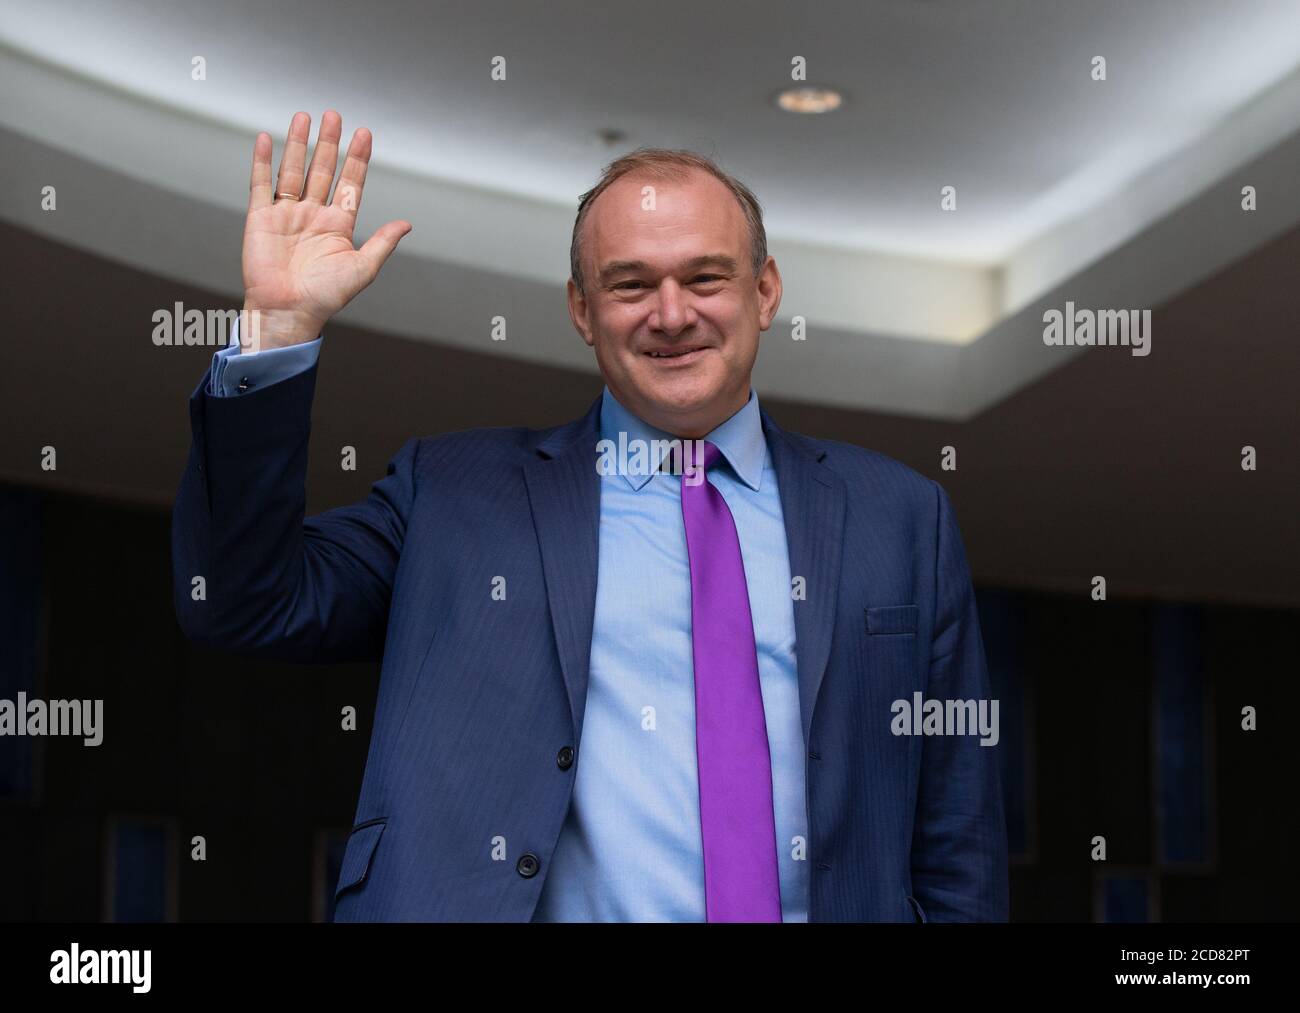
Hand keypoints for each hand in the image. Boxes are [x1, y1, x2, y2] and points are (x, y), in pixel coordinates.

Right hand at [240, 110, 411, 350]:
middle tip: (334, 115)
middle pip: (322, 170)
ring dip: (298, 143)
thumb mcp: (363, 268)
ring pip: (293, 170)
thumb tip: (407, 224)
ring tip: (304, 117)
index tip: (364, 133)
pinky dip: (263, 161)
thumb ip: (382, 243)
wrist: (289, 311)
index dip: (357, 159)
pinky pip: (261, 184)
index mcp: (338, 225)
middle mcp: (313, 215)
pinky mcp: (260, 217)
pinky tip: (267, 138)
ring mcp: (286, 214)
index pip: (350, 183)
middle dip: (329, 143)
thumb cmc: (326, 296)